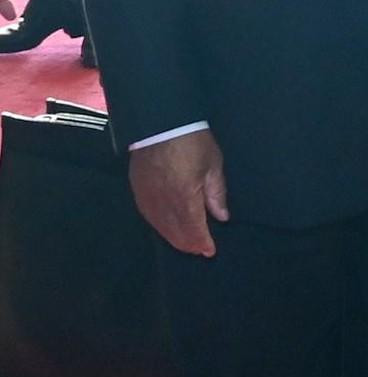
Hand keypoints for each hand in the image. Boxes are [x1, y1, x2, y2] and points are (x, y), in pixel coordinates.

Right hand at [129, 130, 228, 256]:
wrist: (161, 124)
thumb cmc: (193, 141)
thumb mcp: (213, 165)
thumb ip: (216, 194)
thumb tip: (221, 217)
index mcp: (184, 197)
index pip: (193, 229)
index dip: (202, 242)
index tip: (210, 251)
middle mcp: (163, 203)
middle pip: (175, 233)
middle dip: (189, 244)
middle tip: (200, 250)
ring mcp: (147, 198)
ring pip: (160, 228)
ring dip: (174, 238)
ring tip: (187, 243)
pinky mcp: (137, 192)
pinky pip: (149, 217)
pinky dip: (160, 227)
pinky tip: (167, 228)